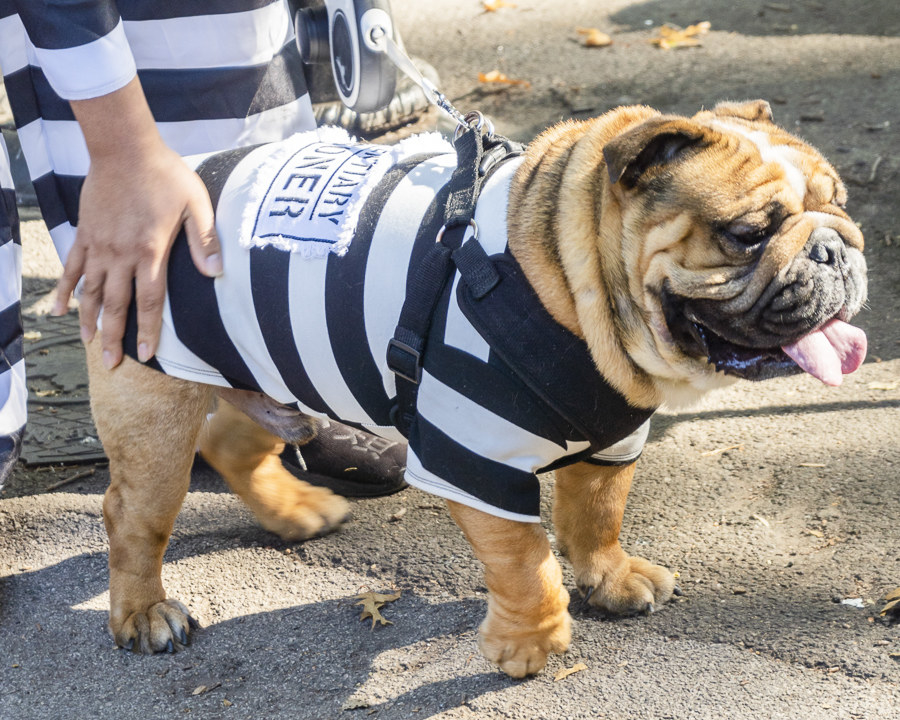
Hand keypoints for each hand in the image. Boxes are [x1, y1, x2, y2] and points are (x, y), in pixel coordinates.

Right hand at [53, 78, 222, 369]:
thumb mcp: (197, 204)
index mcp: (151, 251)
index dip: (148, 330)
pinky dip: (65, 290)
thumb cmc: (166, 174)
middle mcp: (121, 254)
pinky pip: (72, 267)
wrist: (125, 146)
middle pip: (115, 304)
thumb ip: (206, 240)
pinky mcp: (85, 233)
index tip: (146, 356)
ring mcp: (99, 245)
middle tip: (111, 364)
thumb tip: (218, 274)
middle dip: (113, 336)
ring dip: (88, 320)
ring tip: (88, 344)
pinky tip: (59, 310)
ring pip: (90, 291)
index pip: (150, 301)